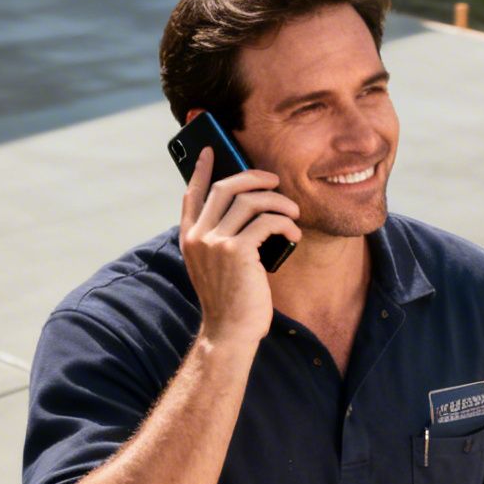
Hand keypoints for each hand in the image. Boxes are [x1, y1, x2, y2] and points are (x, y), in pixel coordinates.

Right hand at [179, 148, 298, 348]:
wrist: (229, 333)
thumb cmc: (229, 301)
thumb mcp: (215, 266)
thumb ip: (219, 238)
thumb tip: (245, 208)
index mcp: (190, 238)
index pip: (192, 194)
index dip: (200, 170)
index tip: (208, 151)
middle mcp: (198, 236)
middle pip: (224, 187)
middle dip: (252, 177)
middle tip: (273, 179)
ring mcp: (215, 243)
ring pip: (250, 201)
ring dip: (278, 202)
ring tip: (293, 212)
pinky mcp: (237, 251)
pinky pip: (267, 222)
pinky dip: (286, 224)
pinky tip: (294, 234)